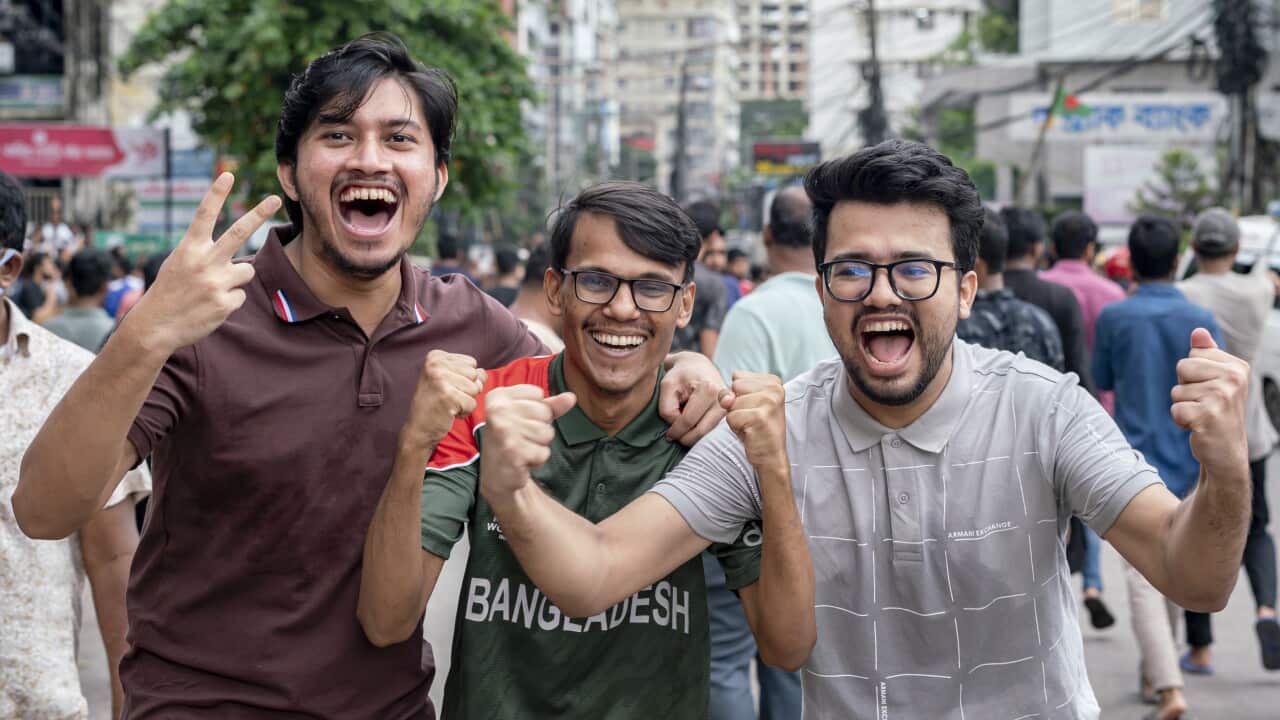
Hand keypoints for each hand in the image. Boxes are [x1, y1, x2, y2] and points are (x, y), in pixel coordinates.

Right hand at [125, 173, 280, 355]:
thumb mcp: (178, 264)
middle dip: (259, 214)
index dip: (217, 194)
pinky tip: (210, 306)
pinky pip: (240, 296)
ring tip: (213, 289)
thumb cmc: (169, 292)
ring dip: (237, 278)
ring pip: (247, 271)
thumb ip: (204, 253)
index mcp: (189, 249)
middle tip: (276, 198)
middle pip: (238, 233)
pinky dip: (230, 301)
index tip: (229, 175)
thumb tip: (238, 253)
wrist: (155, 327)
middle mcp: (204, 262)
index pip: (204, 215)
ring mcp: (216, 283)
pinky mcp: (225, 304)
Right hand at [400, 350, 486, 451]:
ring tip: (448, 404)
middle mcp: (436, 364)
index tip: (446, 387)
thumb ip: (469, 373)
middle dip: (467, 390)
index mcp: (436, 356)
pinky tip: (448, 412)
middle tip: (447, 398)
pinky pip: (472, 403)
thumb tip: (483, 374)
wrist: (419, 428)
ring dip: (465, 401)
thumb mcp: (450, 380)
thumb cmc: (436, 403)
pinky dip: (464, 412)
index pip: (471, 363)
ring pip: (475, 389)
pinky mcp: (447, 395)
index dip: (464, 379)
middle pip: (474, 375)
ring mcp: (441, 379)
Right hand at [479, 385, 575, 500]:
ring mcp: (504, 430)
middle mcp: (498, 410)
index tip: (520, 421)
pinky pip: (544, 452)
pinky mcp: (513, 451)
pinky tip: (522, 459)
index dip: (535, 410)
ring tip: (522, 448)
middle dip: (539, 428)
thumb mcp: (529, 417)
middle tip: (521, 437)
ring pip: (547, 432)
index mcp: (499, 396)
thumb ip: (550, 405)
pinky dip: (537, 459)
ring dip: (539, 445)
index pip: (537, 393)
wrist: (497, 474)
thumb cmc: (512, 441)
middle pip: (544, 412)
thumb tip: (570, 397)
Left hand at [660, 351, 729, 445]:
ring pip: (707, 435)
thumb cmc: (681, 375)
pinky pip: (712, 433)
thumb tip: (676, 428)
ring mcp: (729, 409)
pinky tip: (693, 425)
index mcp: (709, 389)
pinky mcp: (729, 415)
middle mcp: (724, 400)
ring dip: (692, 436)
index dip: (675, 431)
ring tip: (683, 426)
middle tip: (674, 434)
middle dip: (684, 437)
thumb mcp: (667, 386)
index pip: (688, 421)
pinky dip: (700, 433)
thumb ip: (667, 408)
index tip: (668, 434)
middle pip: (700, 431)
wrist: (698, 367)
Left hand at [724, 372, 786, 470]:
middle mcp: (774, 389)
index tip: (754, 408)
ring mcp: (769, 402)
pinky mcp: (760, 417)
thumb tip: (727, 399)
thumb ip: (730, 393)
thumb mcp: (742, 404)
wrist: (770, 455)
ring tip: (751, 425)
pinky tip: (750, 432)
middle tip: (752, 418)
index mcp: (773, 381)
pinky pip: (731, 417)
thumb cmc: (755, 427)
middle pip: (734, 387)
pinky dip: (736, 428)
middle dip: (737, 405)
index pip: (737, 377)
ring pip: (732, 403)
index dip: (739, 395)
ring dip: (736, 418)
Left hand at [1171, 328, 1249, 474]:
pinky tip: (1198, 427)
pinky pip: (1175, 409)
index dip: (1192, 374)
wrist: (1226, 451)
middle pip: (1182, 367)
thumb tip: (1198, 332)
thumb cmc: (1216, 411)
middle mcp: (1234, 378)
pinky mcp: (1208, 415)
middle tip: (1204, 405)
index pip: (1193, 354)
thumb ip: (1207, 354)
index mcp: (1237, 366)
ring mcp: (1222, 396)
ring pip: (1177, 390)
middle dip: (1185, 388)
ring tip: (1202, 415)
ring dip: (1183, 406)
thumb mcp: (1215, 380)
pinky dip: (1180, 421)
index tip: (1208, 389)